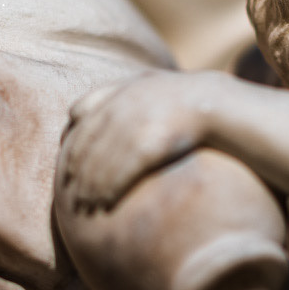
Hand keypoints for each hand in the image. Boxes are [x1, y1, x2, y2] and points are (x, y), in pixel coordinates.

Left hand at [61, 71, 224, 211]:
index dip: (71, 140)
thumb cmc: (188, 101)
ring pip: (101, 158)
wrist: (223, 105)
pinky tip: (103, 203)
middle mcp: (126, 102)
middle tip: (68, 192)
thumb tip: (74, 112)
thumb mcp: (151, 84)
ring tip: (84, 205)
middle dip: (76, 168)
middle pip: (88, 139)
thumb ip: (117, 93)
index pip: (80, 111)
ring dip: (90, 184)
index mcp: (124, 88)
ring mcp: (138, 121)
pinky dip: (109, 188)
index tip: (66, 162)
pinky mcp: (152, 142)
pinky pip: (122, 170)